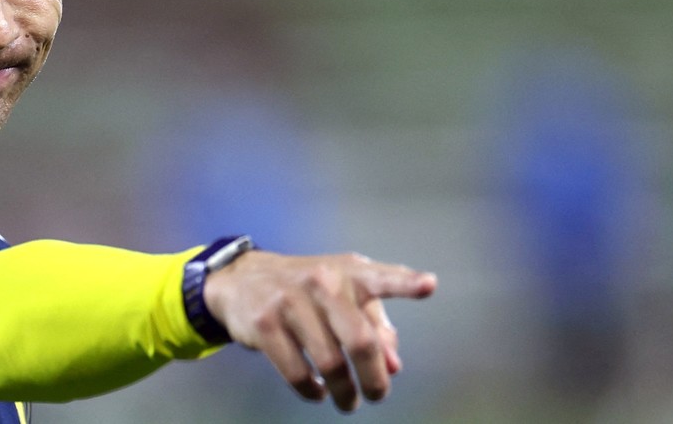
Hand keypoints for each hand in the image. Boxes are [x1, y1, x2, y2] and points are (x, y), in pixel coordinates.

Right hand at [202, 251, 436, 411]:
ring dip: (344, 392)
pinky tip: (317, 392)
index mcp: (348, 272)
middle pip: (360, 340)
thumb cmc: (308, 291)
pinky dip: (312, 391)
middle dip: (374, 377)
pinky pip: (297, 372)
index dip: (406, 282)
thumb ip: (375, 326)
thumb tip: (393, 367)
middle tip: (377, 395)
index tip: (430, 285)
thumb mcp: (343, 296)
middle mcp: (321, 282)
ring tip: (347, 400)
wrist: (242, 279)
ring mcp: (290, 302)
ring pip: (330, 363)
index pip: (382, 277)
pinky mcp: (265, 324)